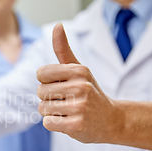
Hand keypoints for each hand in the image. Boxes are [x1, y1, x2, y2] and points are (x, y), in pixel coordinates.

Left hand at [36, 23, 123, 142]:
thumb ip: (63, 49)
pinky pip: (48, 123)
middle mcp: (80, 87)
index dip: (47, 82)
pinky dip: (55, 125)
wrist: (111, 120)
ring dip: (52, 112)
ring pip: (43, 108)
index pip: (41, 73)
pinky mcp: (76, 126)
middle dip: (49, 99)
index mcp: (78, 71)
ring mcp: (79, 107)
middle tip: (67, 101)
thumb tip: (57, 25)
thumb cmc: (89, 92)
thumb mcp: (79, 69)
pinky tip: (70, 122)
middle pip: (40, 92)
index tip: (62, 86)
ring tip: (69, 111)